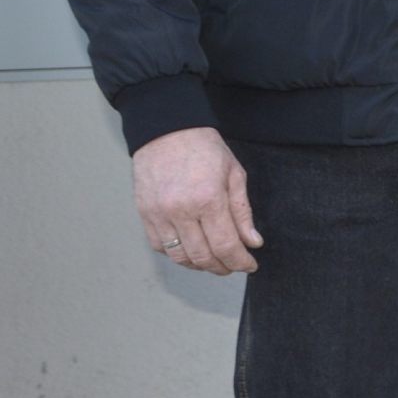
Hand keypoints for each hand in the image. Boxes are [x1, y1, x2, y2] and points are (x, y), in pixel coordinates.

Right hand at [133, 127, 262, 274]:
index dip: (240, 261)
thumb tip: (252, 242)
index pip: (226, 245)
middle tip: (234, 266)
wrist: (167, 131)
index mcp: (208, 199)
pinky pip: (160, 247)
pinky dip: (177, 254)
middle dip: (222, 267)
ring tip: (215, 261)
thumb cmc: (205, 149)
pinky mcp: (144, 215)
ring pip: (180, 257)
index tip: (250, 265)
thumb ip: (243, 211)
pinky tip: (192, 250)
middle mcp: (180, 212)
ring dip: (200, 265)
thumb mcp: (234, 174)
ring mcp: (158, 215)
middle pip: (203, 257)